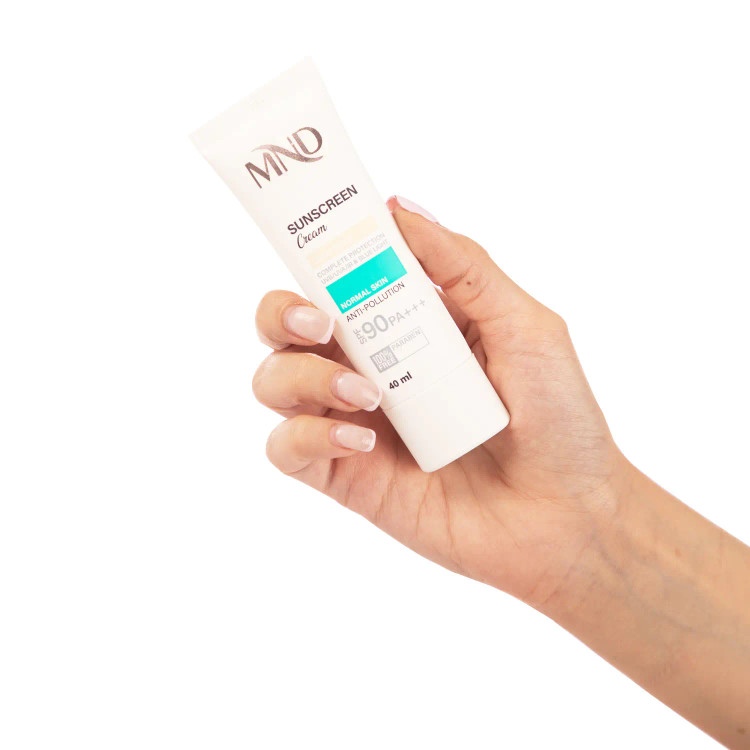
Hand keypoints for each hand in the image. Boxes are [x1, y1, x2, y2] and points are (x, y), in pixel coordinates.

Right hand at [252, 195, 628, 605]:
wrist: (569, 515)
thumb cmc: (558, 418)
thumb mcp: (524, 325)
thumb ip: (463, 266)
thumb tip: (400, 208)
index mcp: (406, 324)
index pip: (337, 278)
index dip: (313, 254)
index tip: (315, 238)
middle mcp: (369, 367)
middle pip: (284, 325)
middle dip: (283, 311)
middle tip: (321, 320)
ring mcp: (353, 422)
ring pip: (274, 382)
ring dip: (303, 376)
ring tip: (368, 392)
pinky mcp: (347, 476)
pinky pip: (287, 449)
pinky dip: (309, 436)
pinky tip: (362, 440)